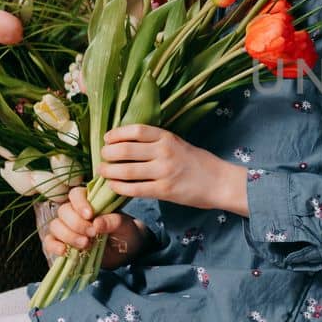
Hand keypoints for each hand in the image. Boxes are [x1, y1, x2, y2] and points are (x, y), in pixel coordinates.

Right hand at [41, 186, 145, 268]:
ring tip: (86, 244)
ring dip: (68, 236)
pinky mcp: (63, 243)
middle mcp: (75, 212)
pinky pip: (50, 241)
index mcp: (90, 201)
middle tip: (93, 234)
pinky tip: (64, 251)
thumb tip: (97, 223)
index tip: (90, 215)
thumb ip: (114, 222)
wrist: (126, 251)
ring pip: (55, 226)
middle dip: (76, 224)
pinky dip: (54, 246)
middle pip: (64, 211)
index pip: (76, 194)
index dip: (80, 203)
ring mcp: (67, 228)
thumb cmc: (126, 232)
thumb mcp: (126, 226)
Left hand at [95, 124, 243, 212]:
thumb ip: (156, 142)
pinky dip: (120, 188)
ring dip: (109, 171)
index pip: (136, 130)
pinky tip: (114, 186)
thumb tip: (126, 143)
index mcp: (167, 137)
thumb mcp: (178, 143)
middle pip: (126, 150)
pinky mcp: (164, 190)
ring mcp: (164, 172)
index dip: (117, 134)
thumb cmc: (198, 162)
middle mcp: (164, 152)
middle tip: (102, 157)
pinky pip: (135, 189)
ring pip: (126, 170)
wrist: (220, 182)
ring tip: (103, 172)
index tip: (107, 138)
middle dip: (108, 154)